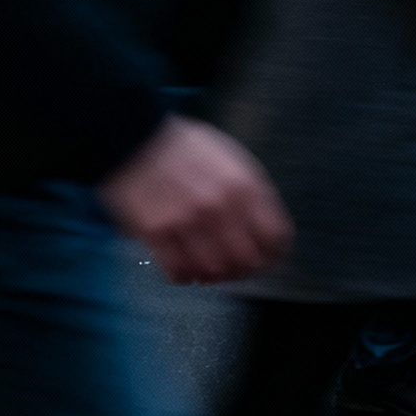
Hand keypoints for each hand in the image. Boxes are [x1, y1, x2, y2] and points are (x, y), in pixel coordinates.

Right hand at [99, 116, 291, 284]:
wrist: (139, 140)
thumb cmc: (188, 148)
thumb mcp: (234, 159)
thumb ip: (252, 192)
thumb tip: (265, 227)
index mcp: (246, 185)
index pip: (275, 236)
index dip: (276, 253)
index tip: (270, 258)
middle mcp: (221, 207)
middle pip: (247, 261)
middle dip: (246, 270)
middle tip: (238, 268)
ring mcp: (189, 223)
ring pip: (214, 273)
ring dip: (215, 276)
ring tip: (211, 269)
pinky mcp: (157, 235)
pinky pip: (179, 273)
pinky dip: (186, 276)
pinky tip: (186, 266)